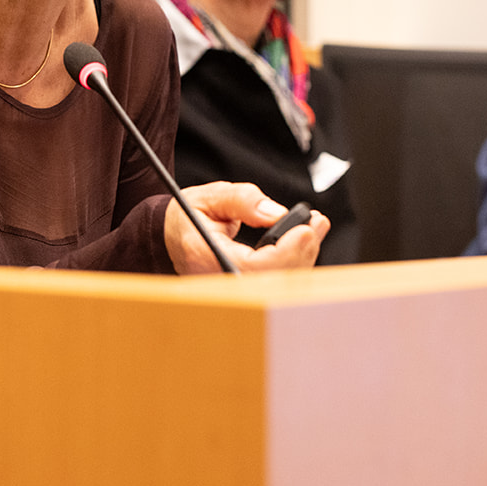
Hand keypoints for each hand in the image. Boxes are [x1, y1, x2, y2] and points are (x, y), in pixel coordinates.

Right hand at [163, 181, 329, 274]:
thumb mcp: (210, 196)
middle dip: (301, 251)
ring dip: (302, 256)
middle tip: (316, 224)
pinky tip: (303, 241)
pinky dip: (293, 262)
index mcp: (205, 257)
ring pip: (278, 284)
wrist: (170, 235)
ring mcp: (231, 289)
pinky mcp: (243, 289)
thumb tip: (276, 213)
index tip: (305, 229)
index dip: (287, 250)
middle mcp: (219, 280)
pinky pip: (275, 282)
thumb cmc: (187, 215)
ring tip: (313, 228)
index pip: (255, 266)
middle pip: (272, 279)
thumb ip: (242, 201)